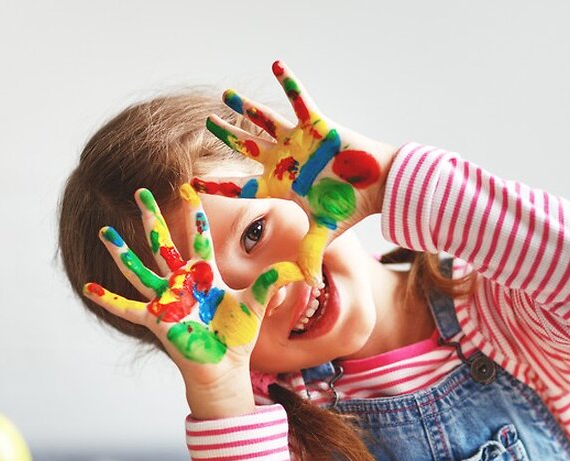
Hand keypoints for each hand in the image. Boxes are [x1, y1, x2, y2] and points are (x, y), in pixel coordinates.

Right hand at [82, 185, 300, 414]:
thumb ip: (273, 283)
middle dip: (152, 218)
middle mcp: (182, 284)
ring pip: (140, 270)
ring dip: (122, 252)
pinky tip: (88, 288)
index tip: (188, 189)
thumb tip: (300, 269)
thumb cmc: (236, 337)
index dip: (195, 215)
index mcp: (205, 276)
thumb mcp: (257, 304)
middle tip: (140, 192)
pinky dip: (108, 299)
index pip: (199, 239)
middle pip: (164, 244)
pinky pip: (128, 308)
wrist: (225, 368)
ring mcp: (167, 301)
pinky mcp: (157, 320)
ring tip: (104, 232)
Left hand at [195, 60, 395, 286]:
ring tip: (225, 95)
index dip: (217, 185)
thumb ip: (311, 254)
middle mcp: (284, 159)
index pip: (241, 186)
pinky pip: (299, 98)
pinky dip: (288, 82)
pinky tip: (275, 63)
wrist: (378, 185)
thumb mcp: (325, 232)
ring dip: (245, 107)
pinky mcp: (316, 123)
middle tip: (206, 124)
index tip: (190, 184)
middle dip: (225, 136)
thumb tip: (307, 287)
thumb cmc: (350, 207)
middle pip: (246, 147)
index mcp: (280, 184)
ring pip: (264, 120)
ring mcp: (298, 140)